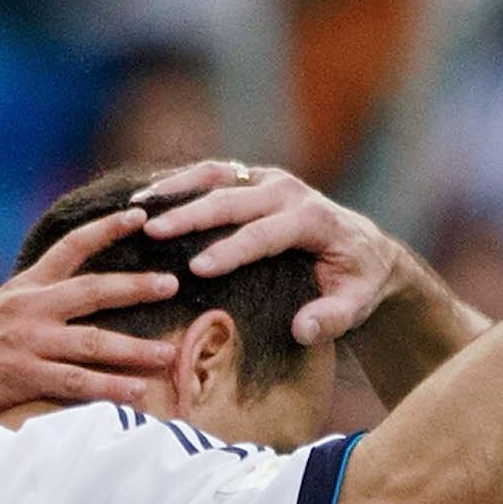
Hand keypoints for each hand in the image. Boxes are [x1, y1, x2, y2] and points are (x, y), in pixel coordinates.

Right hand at [0, 207, 182, 414]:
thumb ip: (34, 302)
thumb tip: (71, 298)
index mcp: (25, 287)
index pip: (71, 246)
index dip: (107, 229)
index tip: (140, 215)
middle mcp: (30, 308)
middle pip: (94, 290)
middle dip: (137, 287)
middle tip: (173, 284)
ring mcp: (28, 343)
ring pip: (93, 342)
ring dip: (134, 349)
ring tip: (167, 353)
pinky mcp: (23, 376)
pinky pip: (76, 383)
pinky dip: (109, 388)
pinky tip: (136, 393)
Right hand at [133, 161, 406, 346]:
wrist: (366, 249)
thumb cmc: (357, 283)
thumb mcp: (355, 305)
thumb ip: (332, 319)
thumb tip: (303, 329)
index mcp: (312, 220)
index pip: (263, 235)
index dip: (229, 251)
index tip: (196, 270)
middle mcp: (288, 191)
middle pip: (231, 199)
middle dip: (188, 215)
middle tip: (149, 232)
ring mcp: (268, 180)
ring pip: (216, 175)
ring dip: (175, 189)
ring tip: (136, 208)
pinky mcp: (253, 179)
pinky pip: (212, 174)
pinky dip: (179, 183)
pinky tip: (146, 200)